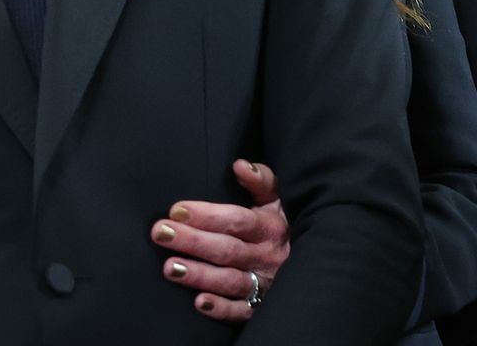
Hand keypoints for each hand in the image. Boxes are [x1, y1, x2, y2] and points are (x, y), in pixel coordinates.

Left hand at [151, 159, 288, 322]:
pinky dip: (223, 309)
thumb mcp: (278, 199)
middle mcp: (266, 256)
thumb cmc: (284, 224)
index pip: (235, 220)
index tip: (176, 210)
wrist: (316, 261)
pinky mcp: (263, 306)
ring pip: (231, 280)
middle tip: (160, 233)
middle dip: (192, 241)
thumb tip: (240, 165)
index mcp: (268, 227)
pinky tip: (199, 303)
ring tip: (170, 268)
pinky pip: (243, 311)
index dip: (207, 215)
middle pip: (226, 249)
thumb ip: (261, 180)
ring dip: (200, 275)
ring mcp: (265, 284)